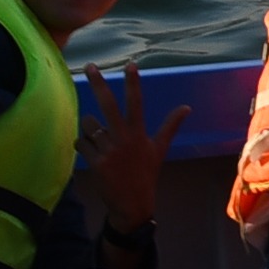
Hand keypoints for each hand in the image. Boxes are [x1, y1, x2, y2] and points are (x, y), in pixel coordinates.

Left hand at [80, 63, 186, 231]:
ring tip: (98, 141)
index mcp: (139, 133)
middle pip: (108, 105)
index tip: (130, 64)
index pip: (136, 102)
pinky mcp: (95, 162)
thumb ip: (170, 125)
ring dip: (89, 129)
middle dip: (98, 84)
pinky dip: (82, 144)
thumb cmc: (146, 173)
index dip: (133, 83)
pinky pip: (81, 143)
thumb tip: (187, 107)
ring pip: (89, 124)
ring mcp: (108, 150)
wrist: (132, 203)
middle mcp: (123, 138)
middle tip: (89, 66)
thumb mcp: (159, 148)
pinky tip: (91, 152)